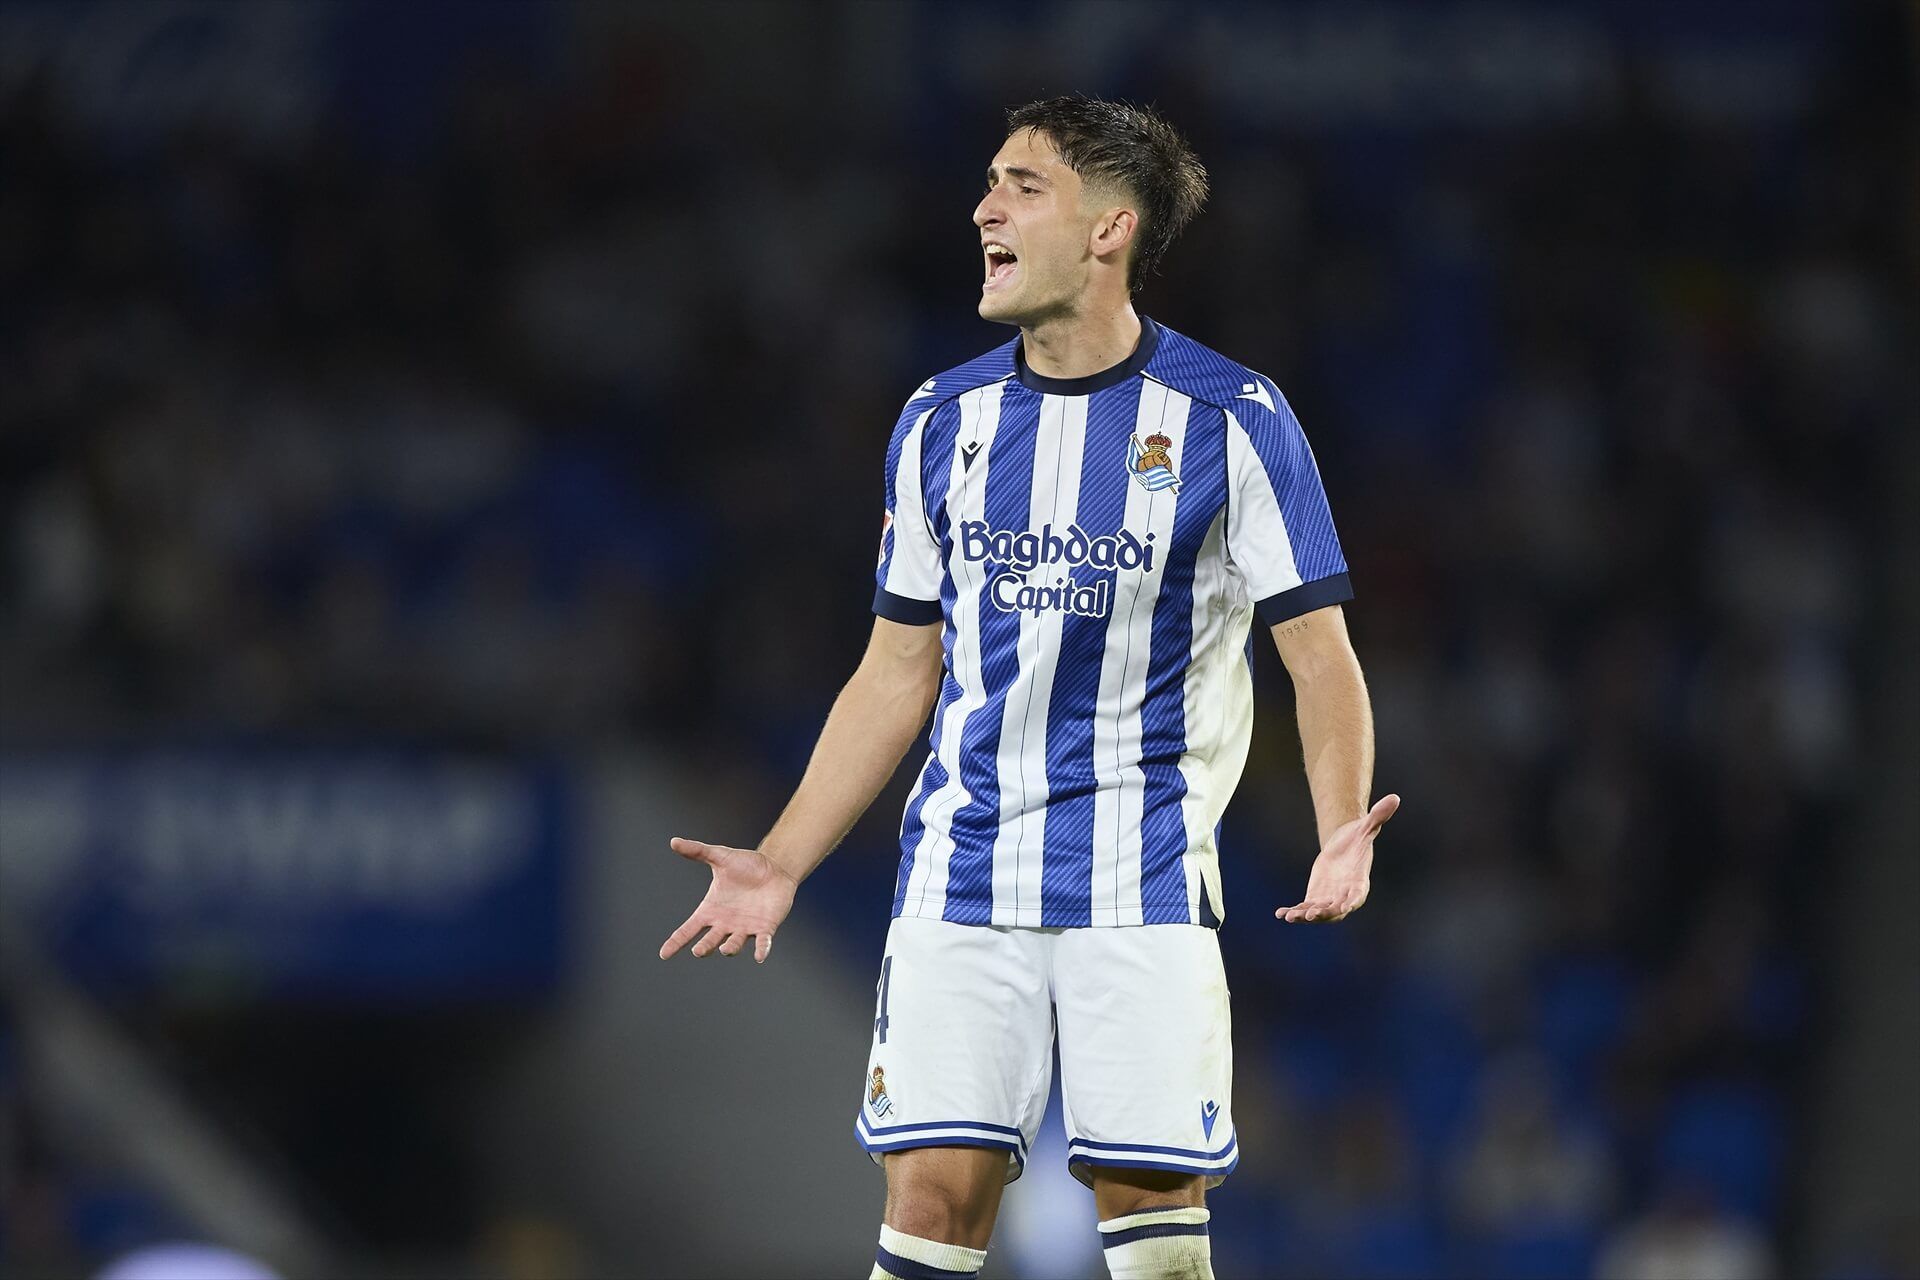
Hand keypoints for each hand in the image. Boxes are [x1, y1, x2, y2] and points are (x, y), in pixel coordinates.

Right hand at [658, 837, 797, 962]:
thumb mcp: (720, 857)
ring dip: (729, 948)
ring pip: (733, 944)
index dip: (676, 942)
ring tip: (724, 949)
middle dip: (704, 947)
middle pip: (710, 941)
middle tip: (698, 951)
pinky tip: (760, 956)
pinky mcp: (765, 928)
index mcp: (711, 910)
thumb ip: (697, 851)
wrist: (774, 868)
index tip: (663, 954)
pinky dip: (761, 950)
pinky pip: (762, 943)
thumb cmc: (745, 865)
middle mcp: (725, 924)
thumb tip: (673, 841)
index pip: (688, 929)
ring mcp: (745, 928)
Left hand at [1277, 794, 1399, 923]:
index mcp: (1359, 882)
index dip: (1350, 902)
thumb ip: (1378, 817)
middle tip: (1309, 916)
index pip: (1357, 896)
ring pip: (1317, 913)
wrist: (1342, 845)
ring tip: (1288, 917)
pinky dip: (1293, 912)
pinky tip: (1279, 913)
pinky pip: (1304, 908)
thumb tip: (1395, 797)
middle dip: (1323, 914)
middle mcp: (1344, 896)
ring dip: (1304, 916)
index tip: (1343, 908)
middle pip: (1335, 910)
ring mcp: (1329, 899)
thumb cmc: (1357, 838)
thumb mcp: (1366, 827)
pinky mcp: (1316, 898)